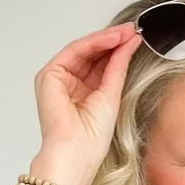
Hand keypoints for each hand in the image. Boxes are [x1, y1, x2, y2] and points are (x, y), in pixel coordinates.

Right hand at [32, 22, 142, 184]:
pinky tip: (113, 38)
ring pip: (84, 50)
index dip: (117, 51)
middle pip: (92, 55)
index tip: (135, 39)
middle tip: (133, 30)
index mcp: (82, 95)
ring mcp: (58, 80)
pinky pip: (75, 51)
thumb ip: (118, 67)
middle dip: (113, 41)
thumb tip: (129, 44)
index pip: (100, 66)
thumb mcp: (111, 96)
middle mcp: (69, 85)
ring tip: (126, 32)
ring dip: (106, 39)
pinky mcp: (50, 75)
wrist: (75, 153)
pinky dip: (94, 42)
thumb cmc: (90, 140)